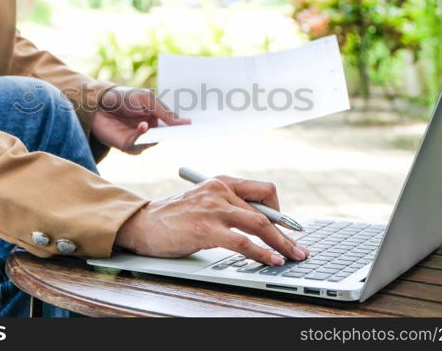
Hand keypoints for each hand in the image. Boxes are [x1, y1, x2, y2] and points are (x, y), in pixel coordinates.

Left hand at [92, 86, 189, 153]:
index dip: (182, 124)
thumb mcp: (145, 98)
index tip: (193, 124)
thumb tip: (181, 122)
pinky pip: (139, 145)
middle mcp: (150, 129)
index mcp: (157, 117)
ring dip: (157, 135)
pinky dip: (143, 136)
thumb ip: (162, 110)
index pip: (172, 123)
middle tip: (184, 130)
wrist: (97, 103)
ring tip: (159, 125)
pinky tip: (143, 126)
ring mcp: (140, 138)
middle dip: (174, 132)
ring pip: (155, 141)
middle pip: (166, 134)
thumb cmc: (122, 97)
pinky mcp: (128, 145)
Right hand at [115, 175, 309, 264]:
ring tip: (292, 256)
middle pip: (266, 210)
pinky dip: (261, 253)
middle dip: (287, 232)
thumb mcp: (203, 202)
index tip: (287, 228)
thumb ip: (228, 207)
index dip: (280, 211)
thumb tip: (261, 225)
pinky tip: (270, 260)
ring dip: (281, 243)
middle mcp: (220, 190)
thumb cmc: (173, 216)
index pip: (263, 190)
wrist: (143, 223)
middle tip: (298, 248)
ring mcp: (213, 208)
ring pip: (260, 224)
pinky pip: (243, 241)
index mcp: (221, 181)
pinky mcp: (206, 228)